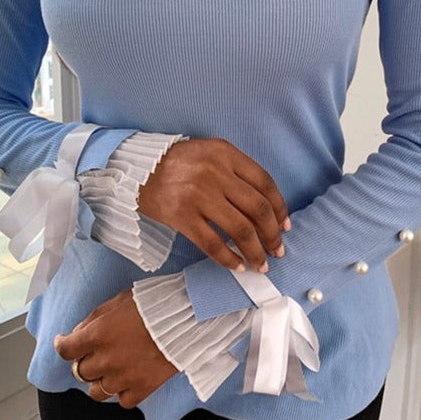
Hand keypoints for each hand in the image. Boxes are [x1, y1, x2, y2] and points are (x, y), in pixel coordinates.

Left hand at [53, 289, 177, 408]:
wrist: (187, 317)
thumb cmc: (154, 303)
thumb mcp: (119, 300)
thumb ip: (95, 317)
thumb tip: (79, 332)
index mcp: (98, 335)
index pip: (66, 350)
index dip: (62, 345)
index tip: (63, 343)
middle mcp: (106, 359)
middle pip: (80, 371)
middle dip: (84, 361)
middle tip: (93, 353)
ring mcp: (123, 377)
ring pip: (96, 391)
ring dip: (99, 380)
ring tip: (109, 370)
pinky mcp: (141, 389)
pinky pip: (121, 400)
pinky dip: (121, 392)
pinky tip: (127, 380)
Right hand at [138, 138, 289, 273]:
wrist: (136, 168)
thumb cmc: (177, 163)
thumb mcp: (209, 154)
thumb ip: (236, 172)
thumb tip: (265, 209)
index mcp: (225, 153)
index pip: (265, 183)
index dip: (280, 208)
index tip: (285, 226)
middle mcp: (215, 172)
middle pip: (257, 209)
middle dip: (272, 234)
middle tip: (277, 250)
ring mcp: (197, 194)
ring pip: (240, 230)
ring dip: (255, 252)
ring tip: (260, 264)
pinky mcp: (181, 215)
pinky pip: (213, 244)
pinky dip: (229, 259)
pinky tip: (237, 266)